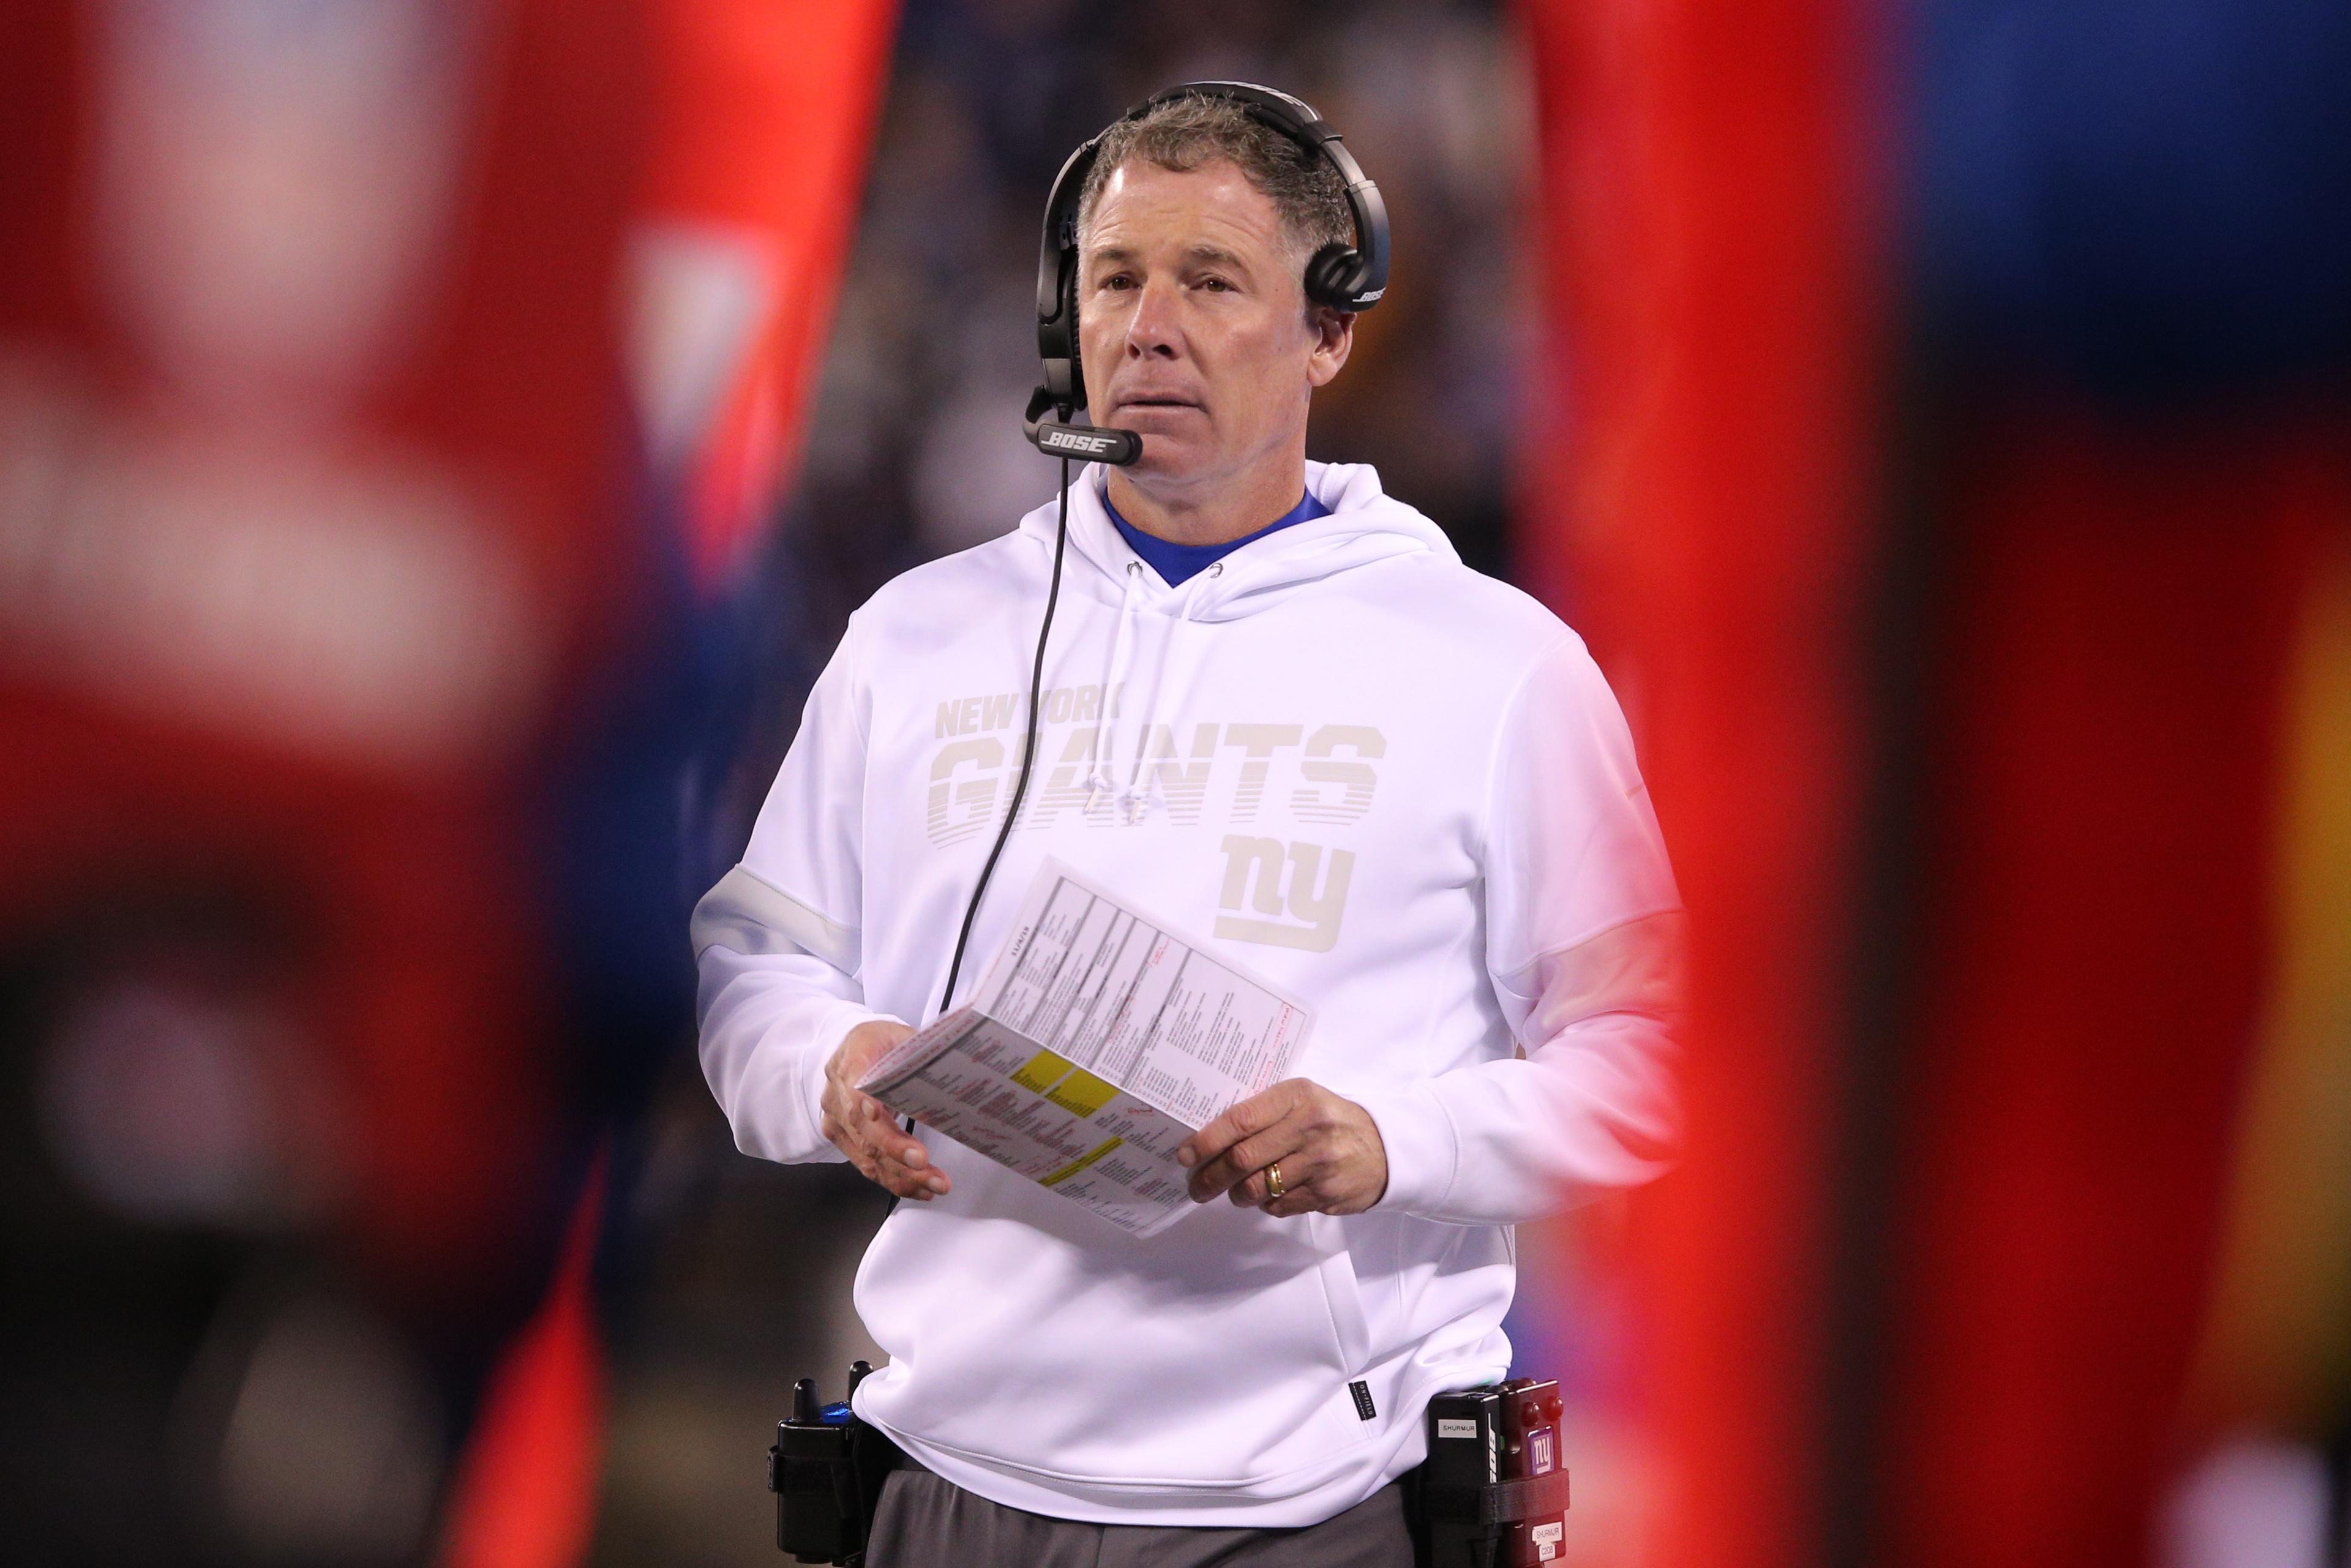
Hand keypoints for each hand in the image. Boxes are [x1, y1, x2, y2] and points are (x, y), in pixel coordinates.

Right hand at [822, 1019, 950, 1200]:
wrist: (855, 1051)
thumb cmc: (884, 1044)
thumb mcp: (903, 1036)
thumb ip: (920, 1052)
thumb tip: (956, 1067)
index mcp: (855, 1052)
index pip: (854, 1075)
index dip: (862, 1097)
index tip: (876, 1112)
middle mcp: (838, 1088)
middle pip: (862, 1124)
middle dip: (894, 1148)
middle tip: (922, 1162)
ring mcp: (836, 1117)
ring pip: (866, 1151)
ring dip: (901, 1174)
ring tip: (934, 1184)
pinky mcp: (841, 1138)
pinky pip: (866, 1165)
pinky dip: (895, 1180)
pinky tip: (920, 1188)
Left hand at [1176, 1078, 1387, 1217]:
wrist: (1385, 1147)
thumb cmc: (1330, 1120)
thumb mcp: (1302, 1100)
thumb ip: (1263, 1111)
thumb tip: (1208, 1136)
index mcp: (1297, 1096)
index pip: (1240, 1120)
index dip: (1206, 1141)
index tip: (1185, 1155)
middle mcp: (1309, 1127)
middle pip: (1242, 1159)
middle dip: (1210, 1177)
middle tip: (1197, 1186)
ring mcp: (1319, 1163)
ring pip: (1257, 1188)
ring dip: (1236, 1195)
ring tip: (1233, 1192)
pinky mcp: (1326, 1193)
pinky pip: (1278, 1206)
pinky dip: (1265, 1205)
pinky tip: (1270, 1195)